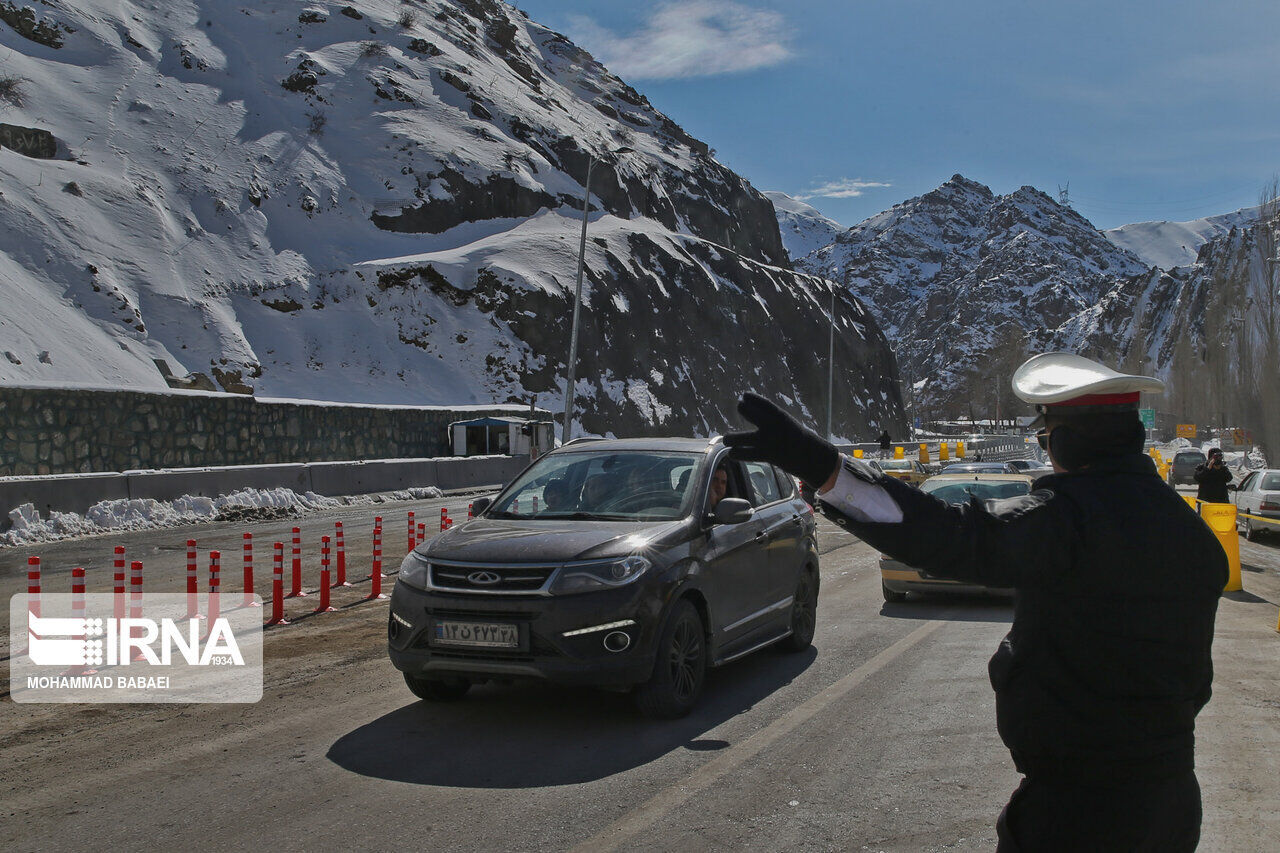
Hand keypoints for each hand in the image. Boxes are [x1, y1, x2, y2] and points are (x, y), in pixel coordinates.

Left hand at [724, 393, 839, 487]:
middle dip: (743, 409)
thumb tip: (752, 414)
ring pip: (742, 438)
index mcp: (781, 416)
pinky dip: (737, 453)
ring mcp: (768, 441)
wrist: (812, 457)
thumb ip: (772, 419)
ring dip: (731, 438)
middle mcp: (773, 426)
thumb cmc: (798, 439)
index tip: (744, 395)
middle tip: (740, 408)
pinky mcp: (767, 455)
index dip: (752, 398)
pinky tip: (732, 453)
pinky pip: (746, 454)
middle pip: (749, 413)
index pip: (764, 403)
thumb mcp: (788, 424)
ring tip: (727, 438)